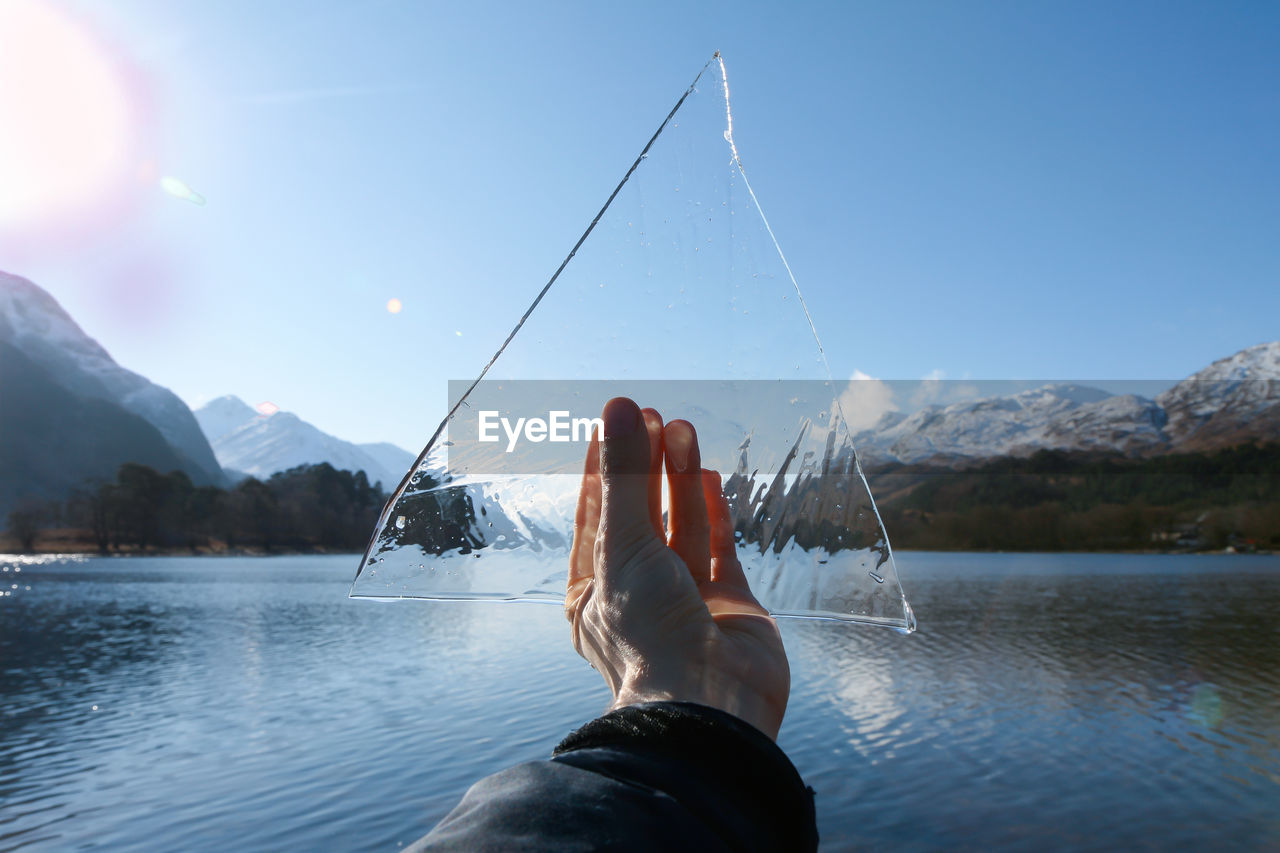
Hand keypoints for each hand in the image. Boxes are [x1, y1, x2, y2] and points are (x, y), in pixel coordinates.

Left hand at [565, 397, 789, 739]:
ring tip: (684, 429)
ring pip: (680, 524)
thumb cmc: (648, 633)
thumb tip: (620, 407)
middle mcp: (637, 592)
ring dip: (681, 478)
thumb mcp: (623, 546)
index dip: (603, 466)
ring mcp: (684, 597)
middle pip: (640, 513)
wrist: (708, 701)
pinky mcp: (728, 602)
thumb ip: (624, 476)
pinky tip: (710, 475)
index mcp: (593, 590)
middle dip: (646, 465)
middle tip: (656, 417)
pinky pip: (718, 546)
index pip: (594, 514)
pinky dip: (714, 511)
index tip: (612, 421)